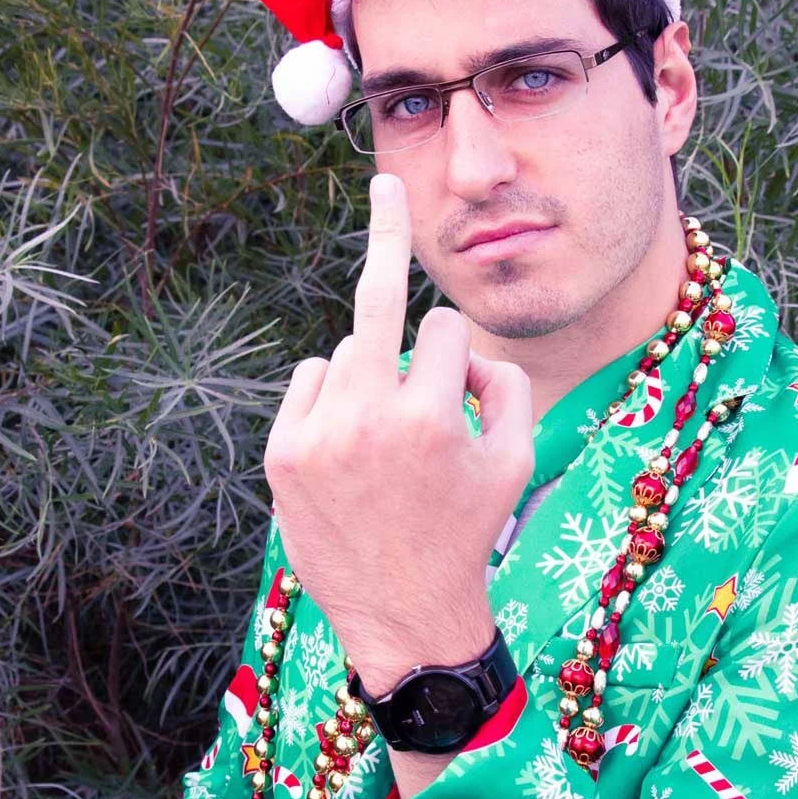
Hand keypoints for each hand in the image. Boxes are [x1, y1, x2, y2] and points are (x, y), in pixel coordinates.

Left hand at [263, 173, 534, 678]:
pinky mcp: (282, 453)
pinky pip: (310, 383)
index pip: (446, 331)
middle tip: (383, 183)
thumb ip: (505, 388)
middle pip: (378, 299)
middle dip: (388, 233)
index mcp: (432, 417)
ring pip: (347, 352)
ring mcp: (318, 434)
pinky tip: (349, 451)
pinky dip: (332, 398)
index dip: (459, 360)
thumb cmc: (467, 534)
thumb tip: (467, 348)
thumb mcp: (515, 462)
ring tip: (383, 447)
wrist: (403, 614)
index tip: (458, 389)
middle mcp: (370, 417)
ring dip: (371, 375)